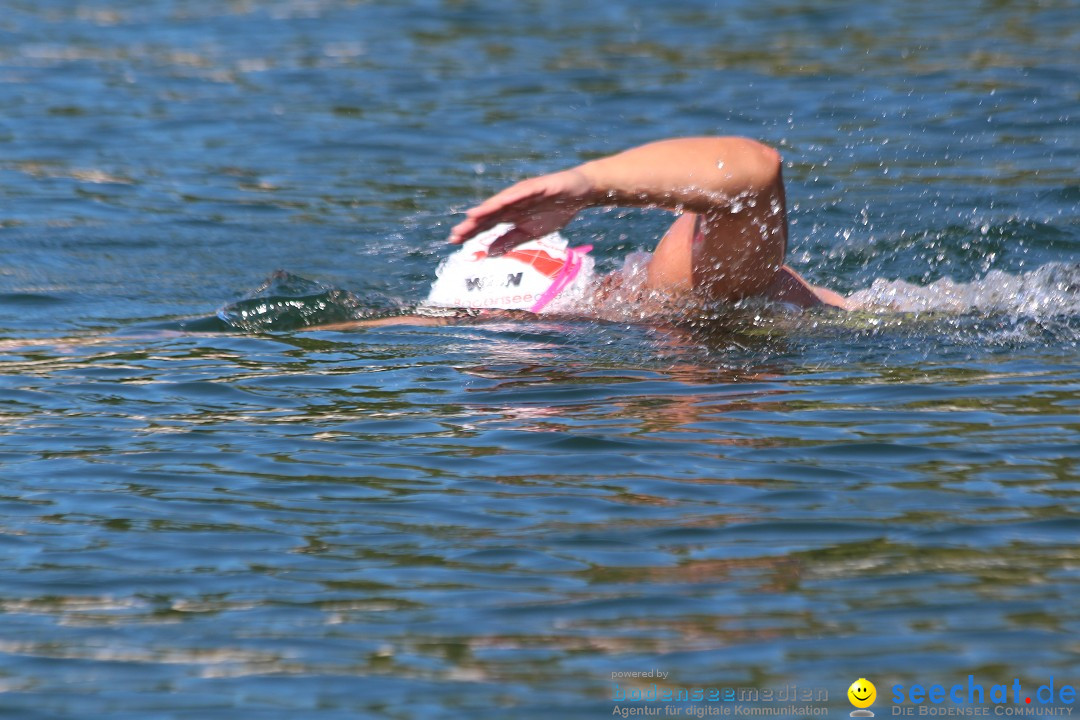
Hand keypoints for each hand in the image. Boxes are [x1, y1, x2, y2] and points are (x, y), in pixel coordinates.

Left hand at [448, 169, 593, 254]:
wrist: (578, 193)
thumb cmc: (555, 211)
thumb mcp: (531, 232)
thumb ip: (511, 240)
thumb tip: (489, 252)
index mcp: (510, 214)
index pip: (486, 224)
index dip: (471, 232)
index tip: (454, 241)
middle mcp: (512, 203)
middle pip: (489, 214)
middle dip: (473, 223)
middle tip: (456, 234)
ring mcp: (523, 193)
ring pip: (502, 202)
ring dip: (487, 209)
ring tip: (472, 216)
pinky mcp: (538, 186)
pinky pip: (523, 192)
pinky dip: (512, 197)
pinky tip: (500, 202)